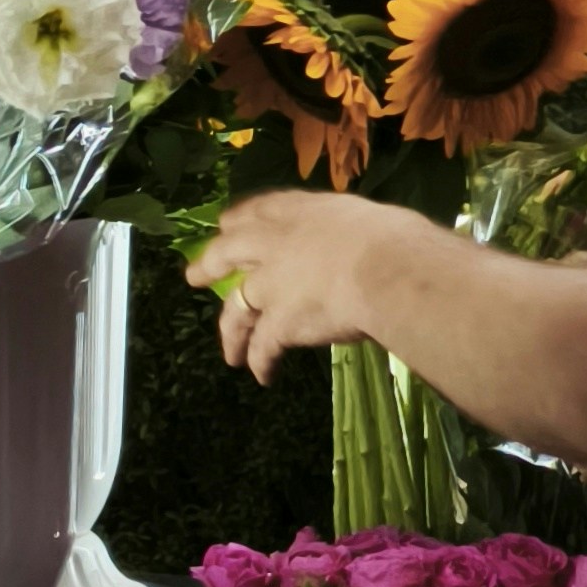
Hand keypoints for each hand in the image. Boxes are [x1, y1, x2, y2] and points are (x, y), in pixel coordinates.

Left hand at [188, 192, 393, 382]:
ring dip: (231, 332)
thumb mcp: (364, 219)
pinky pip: (263, 347)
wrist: (385, 269)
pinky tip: (263, 376)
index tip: (225, 225)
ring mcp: (270, 284)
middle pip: (227, 252)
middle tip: (194, 276)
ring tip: (230, 353)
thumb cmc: (392, 239)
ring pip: (236, 309)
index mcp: (299, 212)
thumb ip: (347, 232)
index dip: (240, 220)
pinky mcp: (277, 322)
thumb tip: (363, 243)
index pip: (258, 210)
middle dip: (209, 264)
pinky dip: (261, 362)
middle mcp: (273, 244)